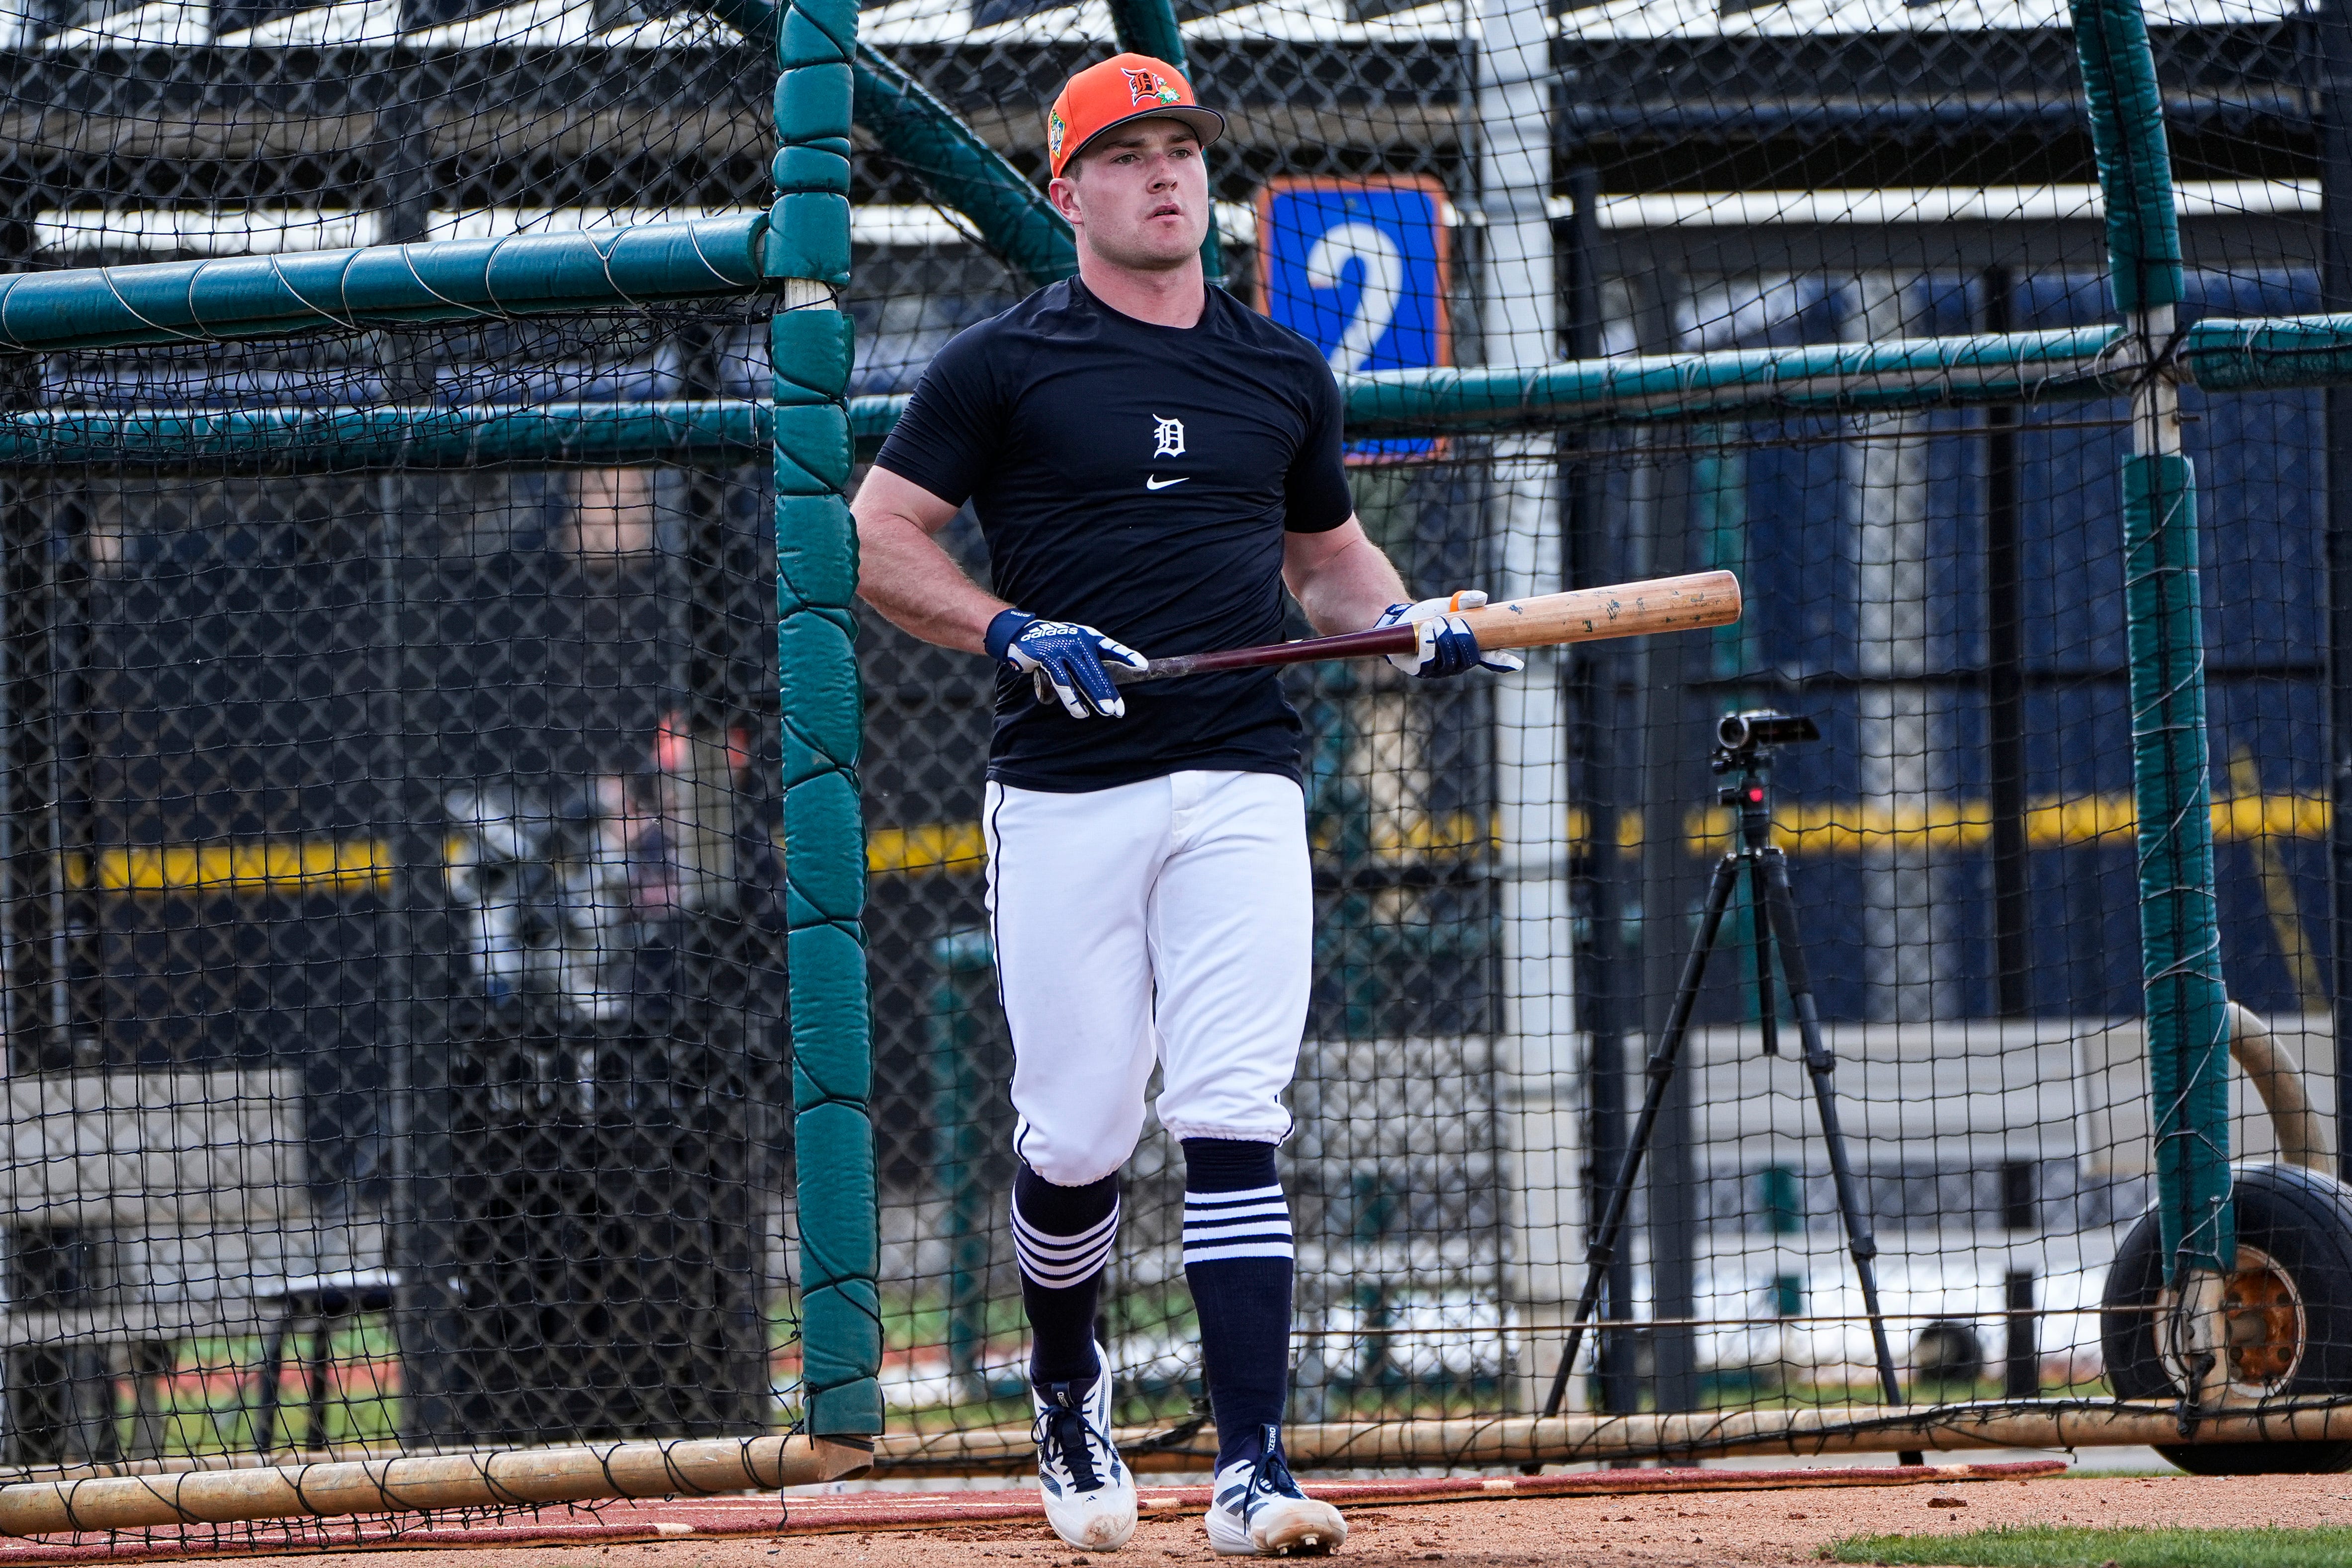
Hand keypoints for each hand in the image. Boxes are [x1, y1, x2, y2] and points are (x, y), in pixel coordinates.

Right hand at [986, 609, 1148, 717]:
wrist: (1022, 634)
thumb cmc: (1055, 643)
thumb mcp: (1075, 644)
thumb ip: (1090, 661)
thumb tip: (1105, 686)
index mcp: (1088, 638)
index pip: (1111, 647)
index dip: (1126, 656)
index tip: (1142, 666)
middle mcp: (1079, 642)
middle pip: (1098, 671)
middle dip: (1109, 692)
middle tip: (1118, 711)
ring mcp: (1064, 649)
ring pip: (1083, 678)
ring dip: (1095, 696)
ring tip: (1106, 712)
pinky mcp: (1048, 657)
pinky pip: (1063, 681)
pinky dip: (1072, 698)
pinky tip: (1081, 712)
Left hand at [1376, 591, 1525, 678]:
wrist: (1400, 619)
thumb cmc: (1430, 614)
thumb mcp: (1450, 605)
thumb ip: (1466, 601)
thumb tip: (1482, 598)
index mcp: (1470, 649)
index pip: (1491, 658)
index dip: (1504, 661)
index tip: (1518, 663)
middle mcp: (1457, 663)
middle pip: (1469, 658)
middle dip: (1464, 639)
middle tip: (1455, 621)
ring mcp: (1439, 669)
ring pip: (1450, 660)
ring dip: (1445, 639)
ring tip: (1437, 622)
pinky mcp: (1419, 669)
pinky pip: (1429, 662)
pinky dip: (1430, 644)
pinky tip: (1428, 630)